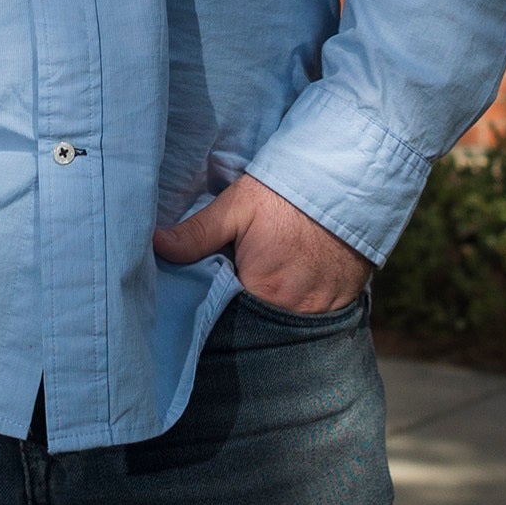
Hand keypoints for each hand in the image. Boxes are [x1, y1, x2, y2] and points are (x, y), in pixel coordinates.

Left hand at [151, 176, 371, 314]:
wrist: (350, 180)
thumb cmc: (287, 193)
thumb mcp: (238, 206)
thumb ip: (198, 233)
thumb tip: (155, 247)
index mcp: (262, 290)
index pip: (227, 318)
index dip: (217, 308)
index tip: (211, 295)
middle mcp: (292, 310)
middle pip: (258, 324)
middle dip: (244, 313)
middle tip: (238, 288)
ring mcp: (321, 310)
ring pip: (286, 324)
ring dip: (274, 311)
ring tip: (268, 286)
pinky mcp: (344, 303)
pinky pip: (316, 318)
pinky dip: (303, 307)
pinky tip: (296, 286)